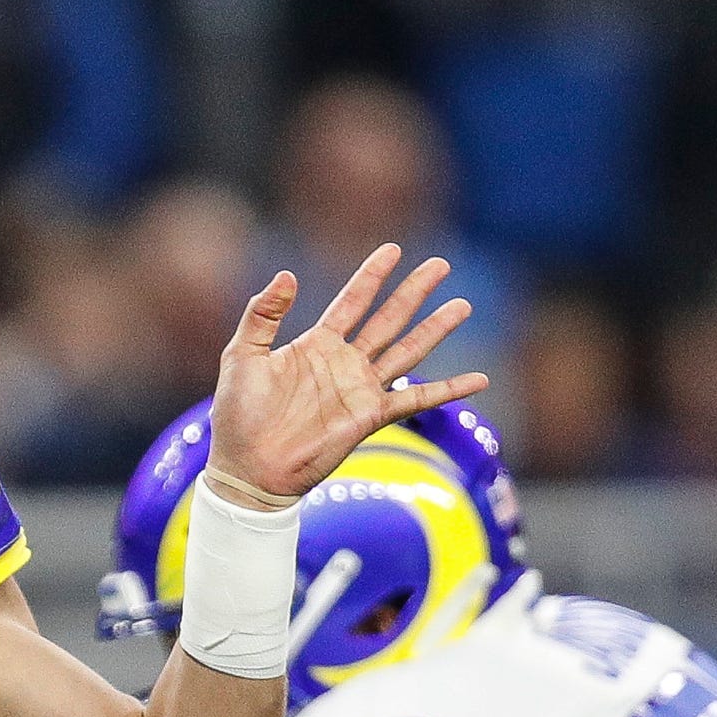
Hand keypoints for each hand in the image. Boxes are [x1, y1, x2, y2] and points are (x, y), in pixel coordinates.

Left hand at [207, 244, 483, 502]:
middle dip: (413, 292)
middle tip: (440, 264)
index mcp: (315, 345)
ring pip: (408, 350)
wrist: (248, 467)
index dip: (371, 276)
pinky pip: (418, 399)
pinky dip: (450, 390)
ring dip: (436, 328)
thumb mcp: (243, 355)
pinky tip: (479, 379)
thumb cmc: (237, 415)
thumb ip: (262, 315)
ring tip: (462, 305)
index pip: (351, 301)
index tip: (392, 249)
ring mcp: (360, 389)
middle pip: (388, 318)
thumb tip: (286, 274)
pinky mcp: (370, 417)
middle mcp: (343, 363)